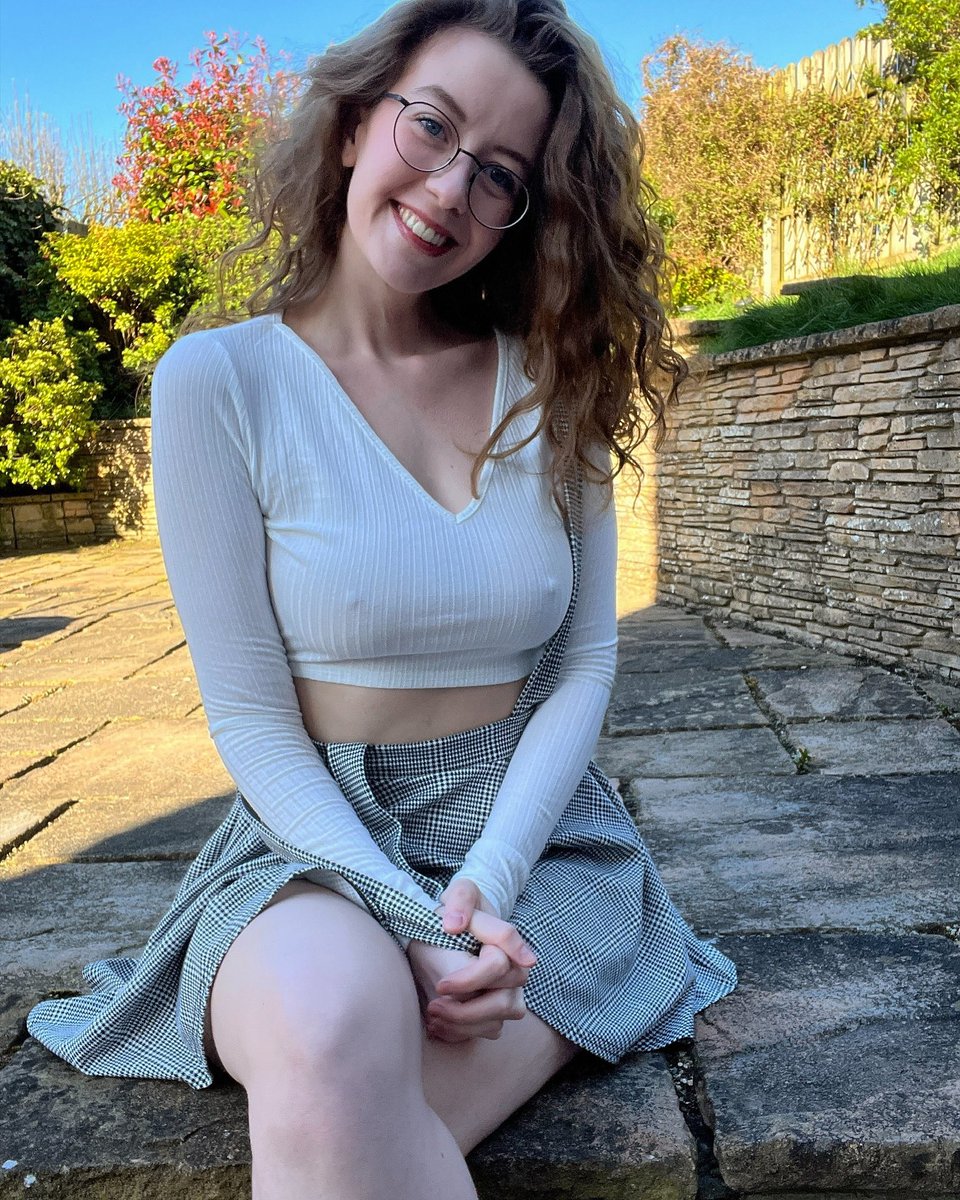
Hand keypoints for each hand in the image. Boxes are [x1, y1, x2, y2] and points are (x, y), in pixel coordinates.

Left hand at [407, 880, 536, 1043]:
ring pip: (496, 1024)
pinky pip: (486, 1032)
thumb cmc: (456, 911)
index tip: (440, 984)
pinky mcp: (496, 1012)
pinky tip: (437, 1024)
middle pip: (503, 1003)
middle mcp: (515, 972)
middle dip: (464, 1011)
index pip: (498, 967)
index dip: (468, 981)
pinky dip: (459, 1033)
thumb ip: (460, 900)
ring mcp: (508, 994)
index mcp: (506, 943)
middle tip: (433, 1006)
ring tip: (432, 1014)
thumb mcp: (458, 894)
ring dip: (461, 1026)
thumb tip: (455, 924)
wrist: (450, 930)